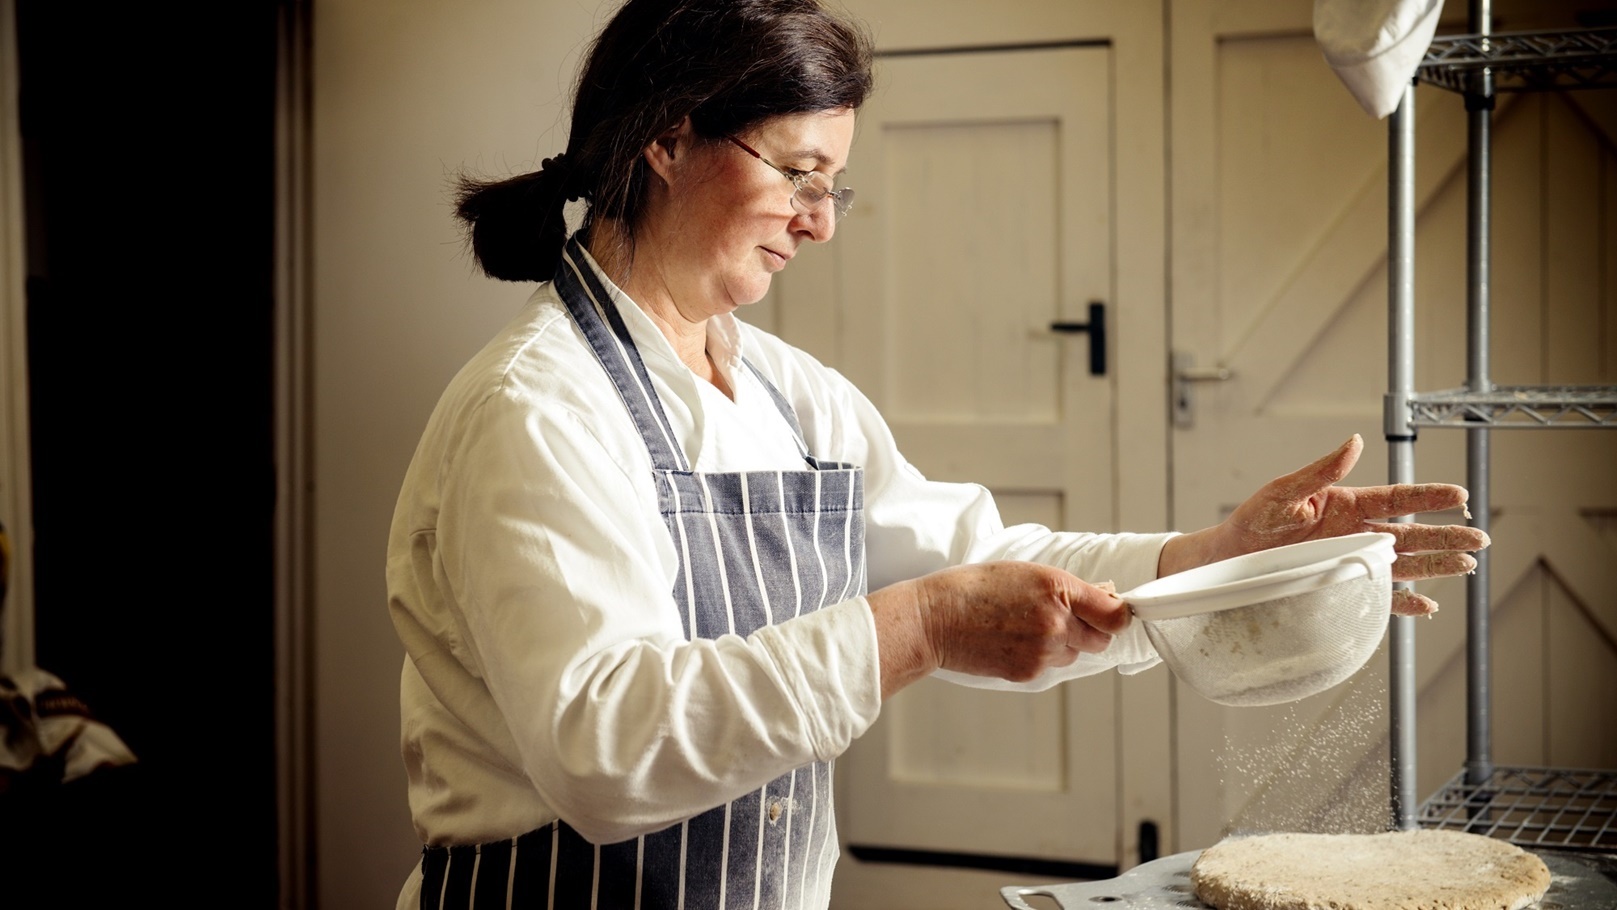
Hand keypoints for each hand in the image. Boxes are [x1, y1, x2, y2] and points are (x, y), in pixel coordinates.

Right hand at [868, 561, 1126, 696]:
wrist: (934, 619)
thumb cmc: (973, 588)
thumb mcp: (1025, 571)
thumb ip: (1067, 587)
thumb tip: (1104, 595)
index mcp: (1057, 587)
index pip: (1115, 614)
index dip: (1118, 615)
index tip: (1115, 615)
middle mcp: (1056, 621)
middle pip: (1101, 639)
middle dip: (1089, 630)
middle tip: (1062, 619)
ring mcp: (1043, 650)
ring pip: (1074, 654)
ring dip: (1062, 644)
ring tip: (1025, 628)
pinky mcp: (1028, 672)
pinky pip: (1050, 667)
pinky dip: (1039, 657)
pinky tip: (1012, 641)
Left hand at [1159, 434, 1487, 616]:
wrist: (1227, 559)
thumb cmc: (1252, 522)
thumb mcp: (1282, 492)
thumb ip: (1319, 471)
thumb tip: (1354, 443)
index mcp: (1345, 505)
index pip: (1396, 498)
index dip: (1427, 496)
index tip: (1458, 494)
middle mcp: (1355, 534)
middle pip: (1410, 534)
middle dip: (1445, 536)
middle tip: (1479, 539)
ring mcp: (1350, 562)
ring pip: (1403, 565)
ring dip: (1435, 567)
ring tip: (1466, 567)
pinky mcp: (1340, 588)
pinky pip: (1378, 597)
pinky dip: (1403, 602)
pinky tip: (1427, 604)